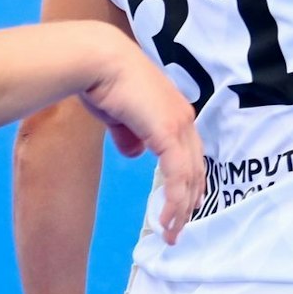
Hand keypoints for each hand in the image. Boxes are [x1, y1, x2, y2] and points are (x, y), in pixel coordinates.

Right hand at [77, 29, 202, 242]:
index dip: (187, 182)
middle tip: (178, 229)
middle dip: (189, 202)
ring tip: (172, 233)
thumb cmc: (102, 81)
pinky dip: (176, 199)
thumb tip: (135, 153)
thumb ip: (130, 135)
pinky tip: (169, 218)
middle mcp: (184, 119)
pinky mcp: (168, 132)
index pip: (190, 155)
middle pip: (196, 169)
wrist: (96, 60)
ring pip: (190, 176)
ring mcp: (179, 125)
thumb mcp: (119, 114)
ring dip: (182, 208)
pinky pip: (177, 174)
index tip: (179, 207)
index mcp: (175, 113)